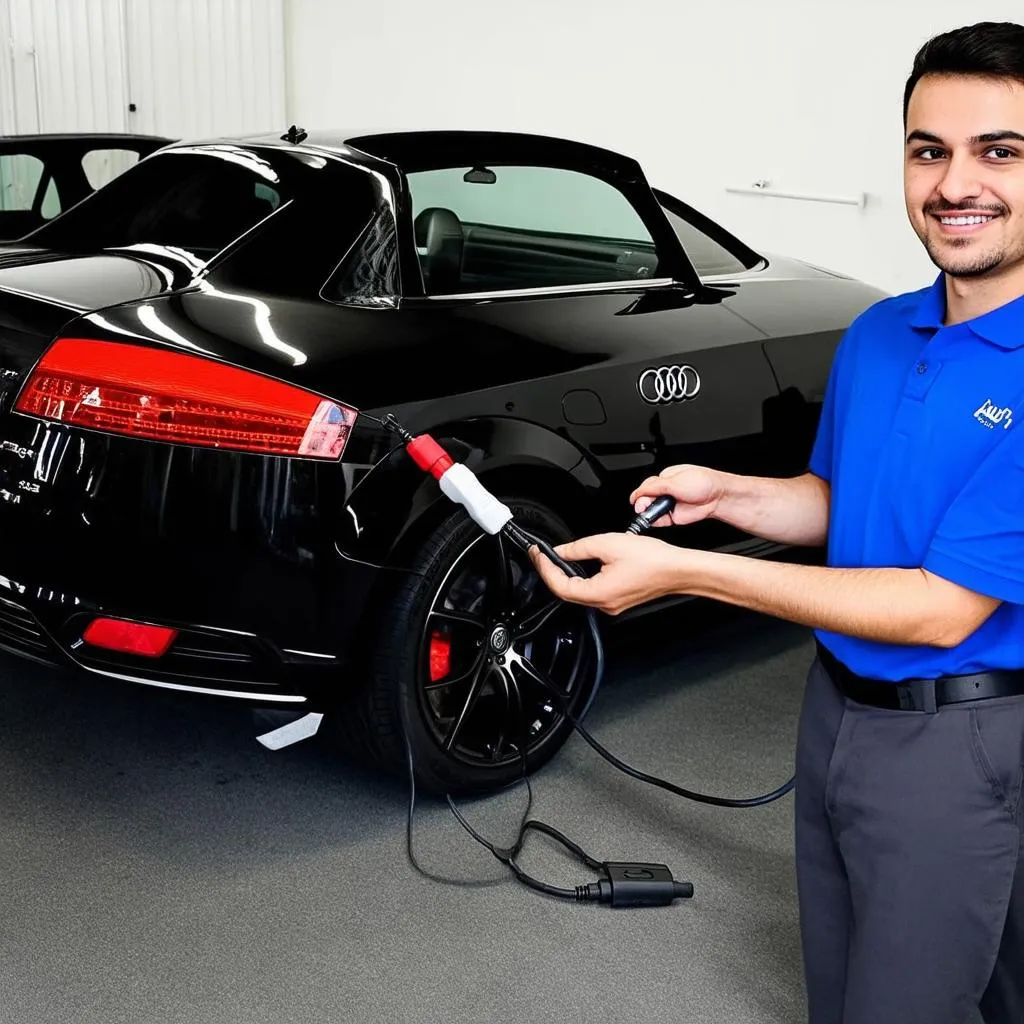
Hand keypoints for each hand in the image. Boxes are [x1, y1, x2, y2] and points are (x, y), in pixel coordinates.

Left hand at [529, 533, 686, 615]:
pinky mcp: (619, 599)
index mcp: (598, 593)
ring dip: (566, 575)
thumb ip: (579, 548)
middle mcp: (603, 604)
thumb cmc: (653, 560)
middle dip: (551, 572)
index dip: (544, 568)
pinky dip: (581, 578)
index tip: (537, 554)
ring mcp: (612, 604)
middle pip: (566, 591)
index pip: (559, 585)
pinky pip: (593, 591)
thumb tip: (561, 551)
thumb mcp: (609, 544)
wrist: (679, 570)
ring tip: (557, 558)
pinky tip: (580, 565)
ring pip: (579, 592)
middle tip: (541, 555)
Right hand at [629, 465, 724, 527]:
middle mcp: (664, 492)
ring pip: (649, 511)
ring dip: (647, 513)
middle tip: (644, 506)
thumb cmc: (702, 483)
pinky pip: (657, 521)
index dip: (640, 493)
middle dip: (642, 503)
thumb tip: (638, 492)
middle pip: (645, 499)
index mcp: (664, 479)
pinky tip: (653, 519)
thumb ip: (654, 487)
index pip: (646, 486)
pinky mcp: (671, 517)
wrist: (717, 496)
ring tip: (651, 512)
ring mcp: (668, 505)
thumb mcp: (674, 481)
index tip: (637, 499)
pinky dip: (653, 522)